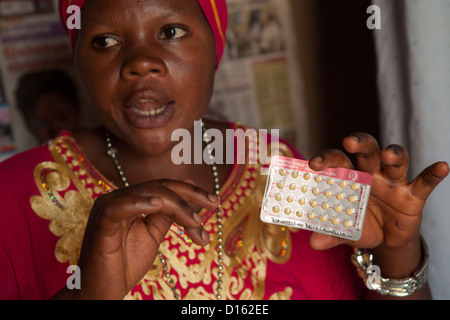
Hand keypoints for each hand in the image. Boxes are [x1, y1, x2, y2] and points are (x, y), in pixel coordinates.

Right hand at [67, 180, 218, 299]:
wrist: (102, 292)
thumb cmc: (124, 264)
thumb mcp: (153, 235)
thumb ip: (168, 213)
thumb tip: (188, 186)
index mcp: (130, 200)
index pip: (164, 187)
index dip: (190, 192)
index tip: (215, 202)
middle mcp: (118, 199)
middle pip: (159, 187)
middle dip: (189, 196)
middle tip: (214, 205)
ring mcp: (108, 209)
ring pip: (148, 194)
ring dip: (176, 205)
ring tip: (195, 221)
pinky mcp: (101, 224)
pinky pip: (120, 207)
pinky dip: (139, 203)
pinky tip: (158, 205)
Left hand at [307, 133, 448, 250]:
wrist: (386, 240)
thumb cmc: (361, 225)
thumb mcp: (345, 231)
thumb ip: (330, 234)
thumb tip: (313, 242)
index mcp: (351, 177)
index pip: (338, 161)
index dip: (326, 159)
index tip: (313, 163)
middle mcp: (372, 173)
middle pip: (367, 150)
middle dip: (359, 143)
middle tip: (348, 141)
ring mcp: (393, 182)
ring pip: (396, 160)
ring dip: (393, 154)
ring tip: (388, 154)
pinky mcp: (413, 195)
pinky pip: (424, 182)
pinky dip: (433, 174)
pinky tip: (442, 166)